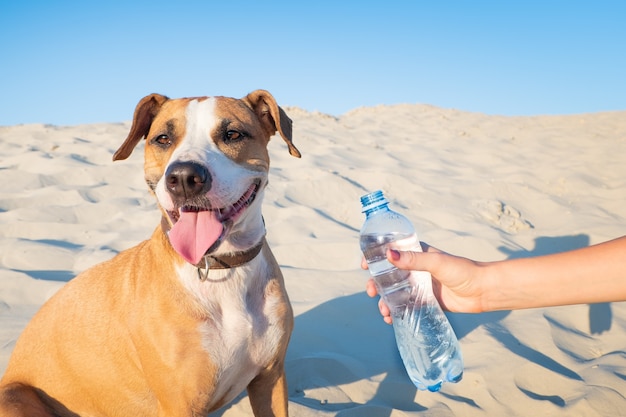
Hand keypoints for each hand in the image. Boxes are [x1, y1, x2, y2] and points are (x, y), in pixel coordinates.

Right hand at [364, 243, 486, 322]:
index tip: (365, 266)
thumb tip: (389, 254)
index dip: (376, 258)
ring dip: (385, 301)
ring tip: (384, 311)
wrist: (483, 291)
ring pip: (395, 293)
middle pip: (388, 275)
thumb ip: (413, 260)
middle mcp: (416, 268)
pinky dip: (396, 312)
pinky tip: (391, 319)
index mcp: (417, 253)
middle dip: (377, 284)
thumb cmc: (463, 271)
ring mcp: (419, 286)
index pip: (391, 252)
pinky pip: (405, 306)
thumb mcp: (436, 262)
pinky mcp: (425, 301)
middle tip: (372, 292)